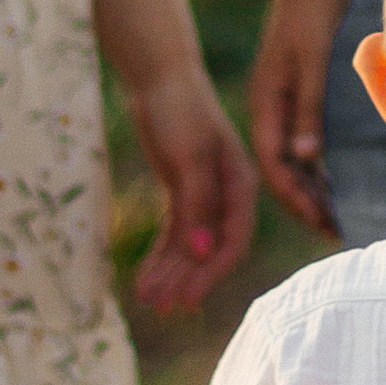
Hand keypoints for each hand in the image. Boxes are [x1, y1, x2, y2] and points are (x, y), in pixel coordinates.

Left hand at [127, 65, 259, 310]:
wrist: (159, 77)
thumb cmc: (179, 109)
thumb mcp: (188, 158)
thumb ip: (197, 206)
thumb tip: (202, 253)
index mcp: (240, 185)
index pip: (233, 241)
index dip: (211, 274)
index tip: (187, 299)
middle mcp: (227, 194)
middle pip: (210, 249)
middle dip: (185, 279)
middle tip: (159, 307)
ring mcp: (205, 194)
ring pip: (190, 245)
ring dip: (170, 272)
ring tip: (146, 299)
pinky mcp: (183, 191)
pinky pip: (175, 232)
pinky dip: (161, 254)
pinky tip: (145, 277)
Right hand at [247, 0, 347, 234]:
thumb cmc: (313, 12)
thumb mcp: (312, 60)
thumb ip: (309, 108)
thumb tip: (306, 158)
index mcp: (266, 101)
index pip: (274, 163)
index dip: (294, 196)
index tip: (319, 221)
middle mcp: (271, 106)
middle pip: (283, 167)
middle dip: (304, 201)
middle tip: (333, 230)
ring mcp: (285, 100)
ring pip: (295, 156)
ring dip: (313, 186)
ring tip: (337, 216)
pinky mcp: (301, 92)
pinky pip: (306, 139)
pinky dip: (320, 163)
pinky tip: (338, 180)